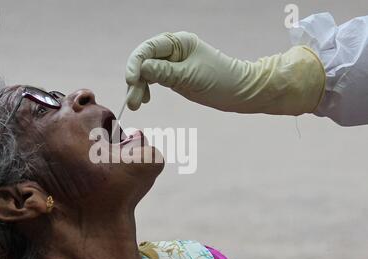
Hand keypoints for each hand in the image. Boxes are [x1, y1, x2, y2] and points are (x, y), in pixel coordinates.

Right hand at [125, 31, 324, 115]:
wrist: (240, 92)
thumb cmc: (221, 80)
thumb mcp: (191, 77)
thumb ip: (165, 72)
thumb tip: (142, 68)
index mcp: (179, 42)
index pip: (148, 49)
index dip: (136, 63)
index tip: (131, 80)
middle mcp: (172, 50)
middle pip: (144, 62)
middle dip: (136, 80)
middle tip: (132, 103)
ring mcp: (172, 64)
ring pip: (146, 73)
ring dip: (138, 87)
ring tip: (136, 105)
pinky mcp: (173, 77)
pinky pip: (153, 80)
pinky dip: (146, 89)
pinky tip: (145, 99)